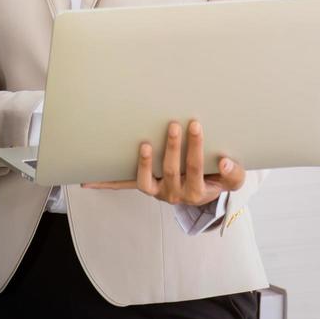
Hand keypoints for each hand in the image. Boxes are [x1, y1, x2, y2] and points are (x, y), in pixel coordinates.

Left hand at [83, 120, 243, 206]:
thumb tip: (224, 161)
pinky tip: (86, 183)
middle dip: (173, 147)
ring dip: (143, 164)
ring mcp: (157, 192)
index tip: (195, 125)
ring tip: (144, 145)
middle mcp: (174, 195)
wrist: (204, 192)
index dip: (195, 147)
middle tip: (173, 124)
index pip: (195, 168)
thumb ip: (233, 172)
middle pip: (171, 171)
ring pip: (145, 182)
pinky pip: (124, 186)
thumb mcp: (231, 180)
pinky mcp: (145, 186)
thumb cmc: (218, 179)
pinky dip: (105, 185)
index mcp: (196, 192)